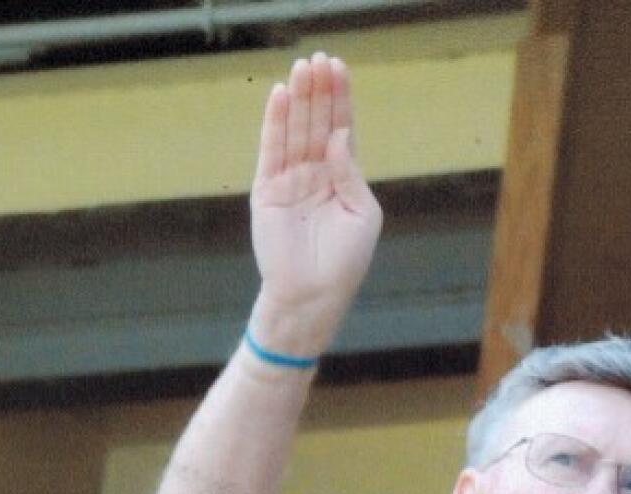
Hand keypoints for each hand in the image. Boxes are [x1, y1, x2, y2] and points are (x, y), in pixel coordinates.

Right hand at [249, 53, 382, 353]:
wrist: (312, 297)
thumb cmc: (344, 263)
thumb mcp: (362, 215)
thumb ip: (352, 173)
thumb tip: (340, 136)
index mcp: (342, 178)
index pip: (341, 129)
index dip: (340, 99)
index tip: (339, 68)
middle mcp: (315, 174)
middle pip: (316, 123)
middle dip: (318, 92)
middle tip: (319, 60)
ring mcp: (290, 180)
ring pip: (295, 131)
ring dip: (298, 99)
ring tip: (301, 68)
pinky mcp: (267, 191)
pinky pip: (271, 150)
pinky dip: (275, 123)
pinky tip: (280, 96)